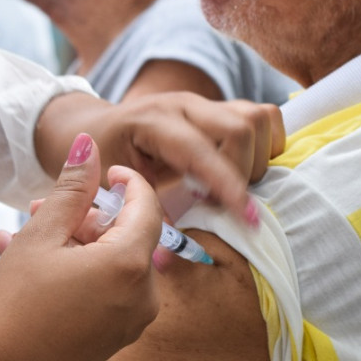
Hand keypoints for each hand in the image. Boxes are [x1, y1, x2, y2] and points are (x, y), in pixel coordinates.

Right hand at [0, 133, 161, 360]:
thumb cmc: (14, 307)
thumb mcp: (41, 236)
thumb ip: (71, 189)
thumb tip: (90, 147)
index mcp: (131, 266)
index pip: (146, 206)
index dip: (126, 181)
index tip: (103, 170)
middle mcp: (142, 298)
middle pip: (125, 237)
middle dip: (83, 217)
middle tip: (41, 207)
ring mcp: (128, 324)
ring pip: (108, 265)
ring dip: (70, 245)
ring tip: (18, 235)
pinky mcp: (110, 342)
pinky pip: (99, 293)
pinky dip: (71, 274)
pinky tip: (22, 264)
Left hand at [35, 92, 284, 226]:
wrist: (95, 128)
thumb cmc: (102, 162)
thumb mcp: (112, 191)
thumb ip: (142, 217)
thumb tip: (168, 257)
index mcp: (152, 122)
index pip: (200, 150)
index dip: (228, 185)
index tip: (249, 220)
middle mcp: (183, 104)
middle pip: (241, 127)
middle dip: (245, 172)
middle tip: (226, 203)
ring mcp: (204, 103)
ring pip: (259, 118)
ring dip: (259, 158)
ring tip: (233, 187)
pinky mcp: (219, 108)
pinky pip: (263, 118)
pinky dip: (265, 147)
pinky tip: (242, 172)